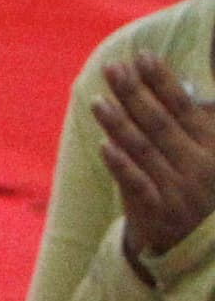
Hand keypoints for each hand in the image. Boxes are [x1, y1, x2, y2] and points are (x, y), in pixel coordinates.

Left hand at [96, 56, 214, 268]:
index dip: (162, 80)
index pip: (184, 106)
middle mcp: (199, 165)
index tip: (142, 56)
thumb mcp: (213, 155)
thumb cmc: (205, 189)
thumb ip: (201, 125)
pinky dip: (121, 165)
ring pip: (144, 150)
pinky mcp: (158, 212)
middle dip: (135, 93)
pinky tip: (105, 145)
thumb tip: (185, 88)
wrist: (204, 244)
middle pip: (160, 123)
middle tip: (112, 67)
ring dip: (119, 123)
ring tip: (97, 100)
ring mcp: (178, 189)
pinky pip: (137, 185)